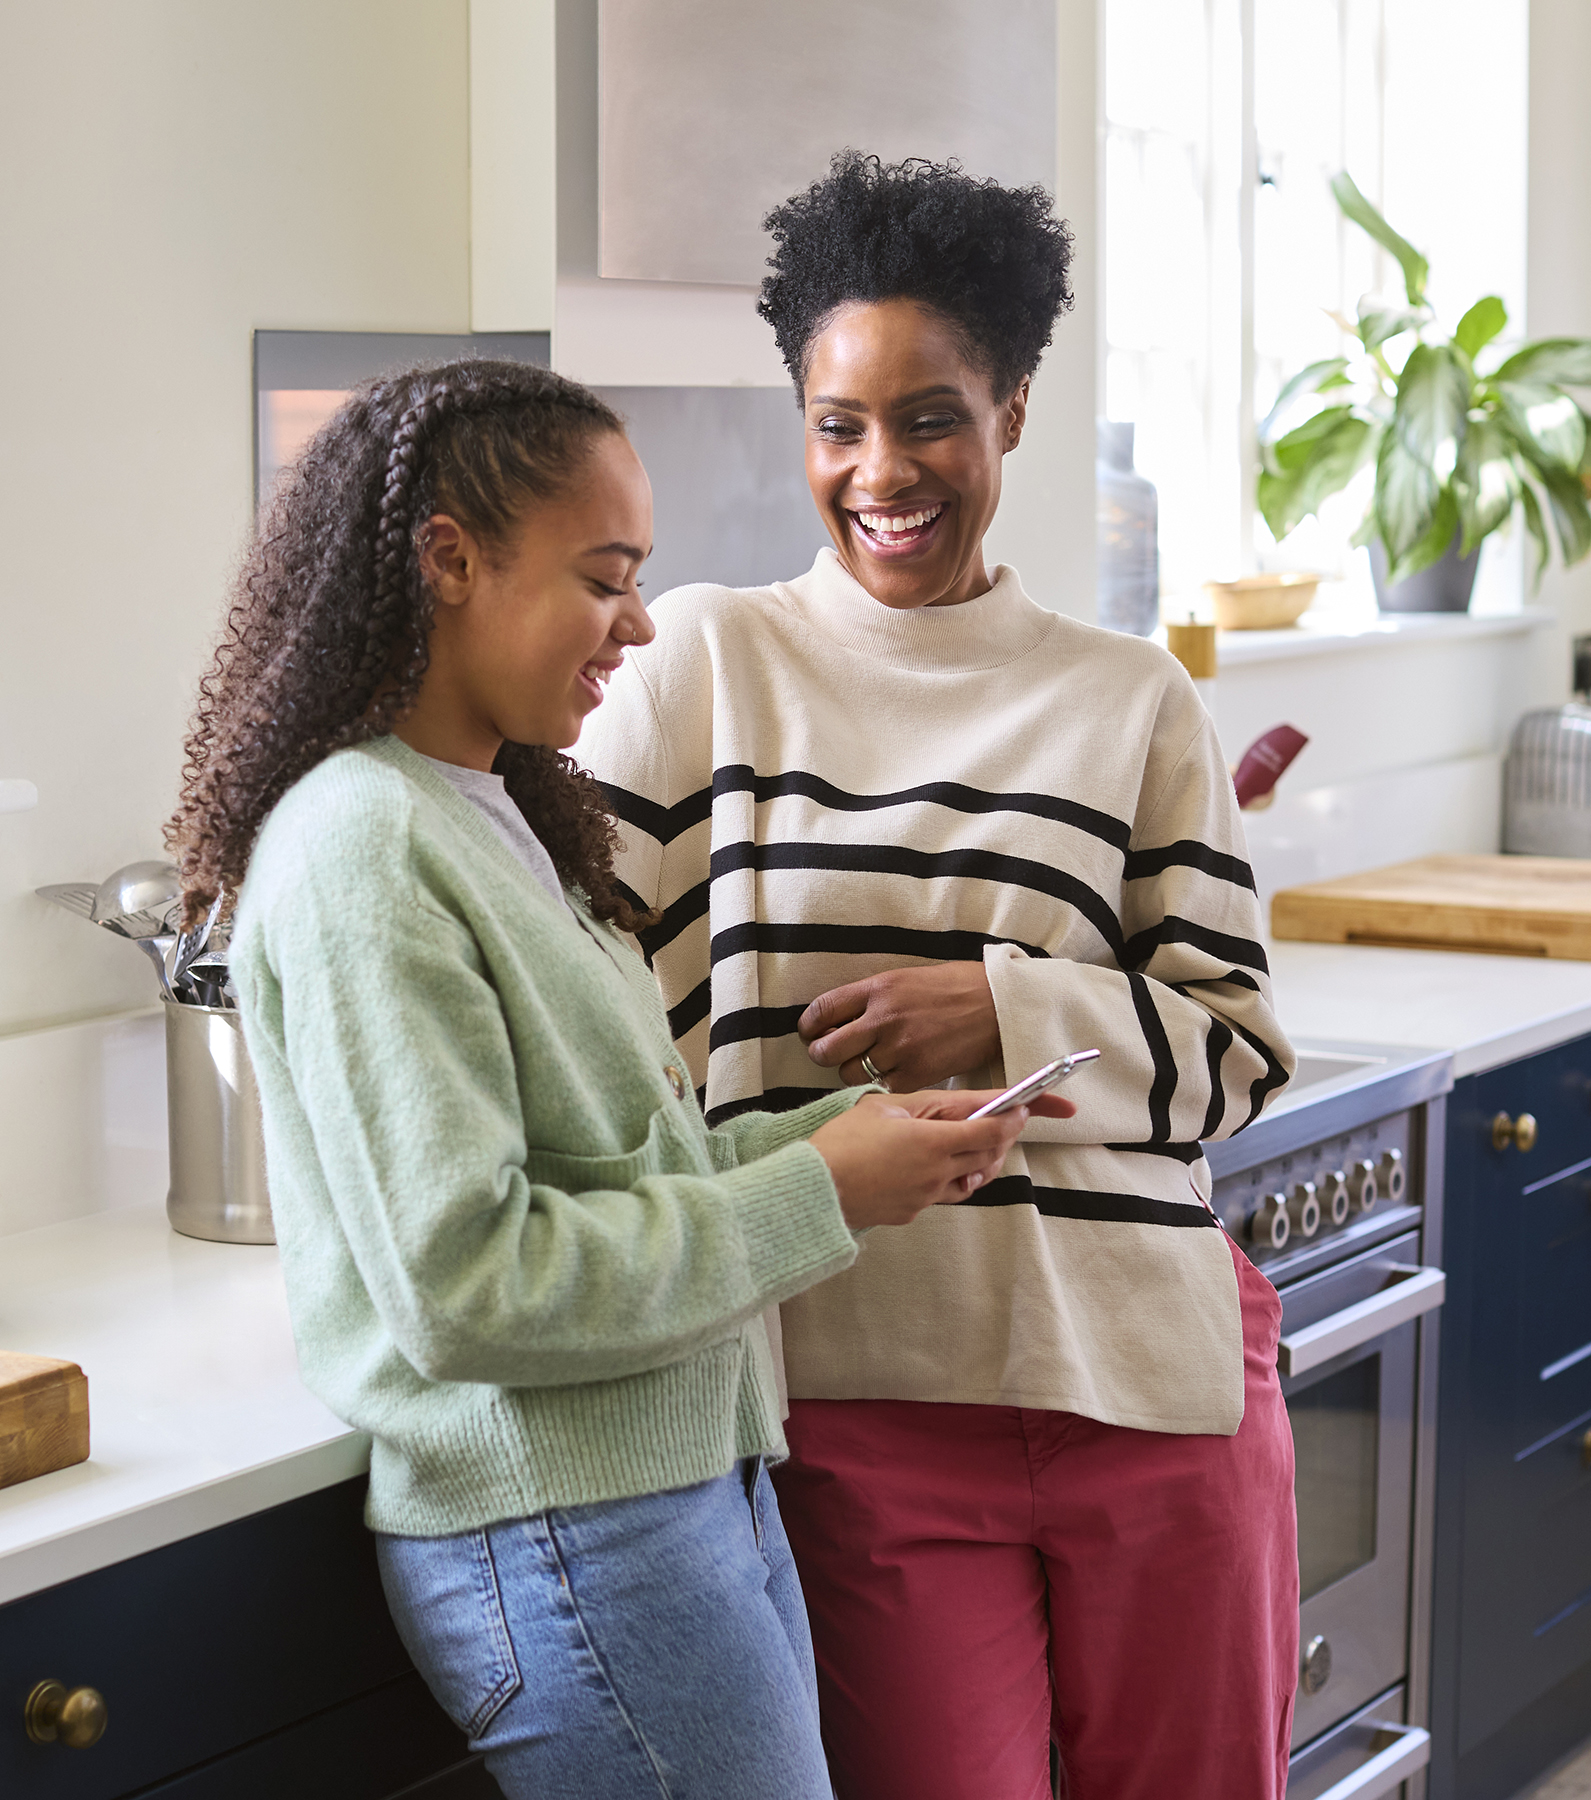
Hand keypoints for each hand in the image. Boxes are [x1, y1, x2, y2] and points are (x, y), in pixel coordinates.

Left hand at [799, 964, 1001, 1090]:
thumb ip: (872, 999)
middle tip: (832, 1054)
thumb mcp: (906, 979)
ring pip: (849, 1074)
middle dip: (822, 1054)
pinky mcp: (918, 1073)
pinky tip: (893, 1074)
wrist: (998, 1006)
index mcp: (878, 989)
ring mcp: (900, 1048)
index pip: (822, 1010)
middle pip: (826, 1049)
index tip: (811, 1033)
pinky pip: (881, 1087)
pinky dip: (882, 1085)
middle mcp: (883, 1019)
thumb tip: (838, 1019)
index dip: (809, 1027)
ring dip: (852, 1072)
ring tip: (867, 1064)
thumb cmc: (954, 988)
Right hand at [808, 1088, 1074, 1230]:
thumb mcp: (882, 1107)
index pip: (990, 1130)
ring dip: (979, 1160)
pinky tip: (932, 1164)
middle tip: (1002, 1121)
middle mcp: (937, 1173)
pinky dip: (949, 1177)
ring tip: (971, 1143)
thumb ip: (926, 1105)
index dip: (1013, 1119)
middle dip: (1000, 1137)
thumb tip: (957, 1107)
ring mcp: (926, 1196)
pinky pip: (943, 1194)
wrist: (813, 1191)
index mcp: (933, 1142)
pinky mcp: (913, 1212)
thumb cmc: (841, 1142)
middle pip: (988, 1156)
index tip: (1025, 1109)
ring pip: (970, 1179)